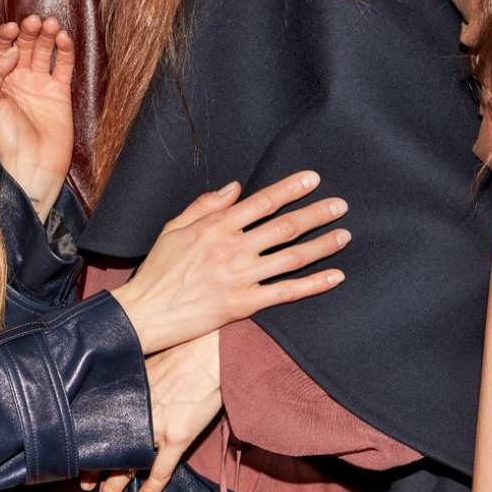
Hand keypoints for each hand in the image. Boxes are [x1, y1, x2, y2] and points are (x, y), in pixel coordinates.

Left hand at [0, 14, 75, 216]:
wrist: (33, 164)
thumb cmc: (6, 138)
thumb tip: (9, 51)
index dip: (5, 35)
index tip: (12, 28)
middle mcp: (18, 79)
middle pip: (23, 46)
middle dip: (28, 31)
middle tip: (34, 20)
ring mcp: (40, 84)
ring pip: (44, 51)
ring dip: (46, 35)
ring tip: (50, 24)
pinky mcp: (60, 91)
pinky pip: (63, 65)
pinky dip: (64, 50)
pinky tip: (63, 38)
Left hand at [99, 332, 222, 491]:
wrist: (207, 352)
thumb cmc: (177, 351)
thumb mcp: (140, 366)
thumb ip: (126, 385)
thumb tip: (112, 394)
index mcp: (121, 395)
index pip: (94, 426)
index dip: (84, 444)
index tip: (75, 456)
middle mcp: (132, 414)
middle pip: (106, 448)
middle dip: (93, 470)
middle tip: (84, 486)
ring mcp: (154, 427)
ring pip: (128, 464)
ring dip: (116, 483)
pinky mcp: (178, 436)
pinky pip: (162, 470)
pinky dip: (154, 485)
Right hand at [112, 171, 347, 353]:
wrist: (146, 312)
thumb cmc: (158, 269)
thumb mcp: (173, 228)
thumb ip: (205, 205)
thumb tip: (236, 187)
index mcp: (215, 226)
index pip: (262, 202)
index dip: (290, 189)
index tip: (313, 179)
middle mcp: (232, 248)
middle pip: (285, 227)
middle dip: (316, 213)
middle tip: (340, 205)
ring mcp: (240, 277)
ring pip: (292, 257)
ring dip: (322, 244)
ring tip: (344, 234)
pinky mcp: (244, 303)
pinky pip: (287, 291)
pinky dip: (314, 284)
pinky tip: (335, 276)